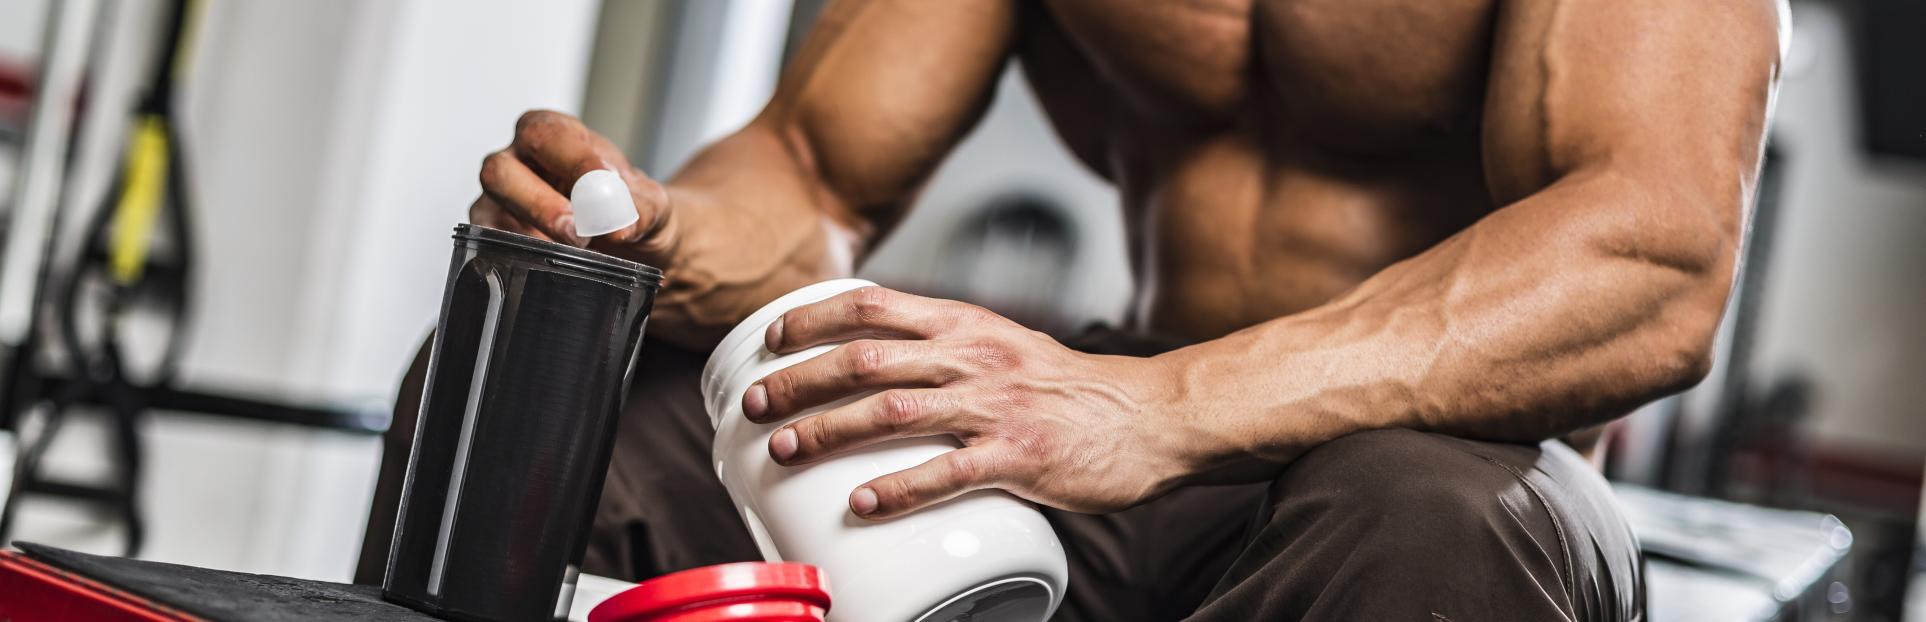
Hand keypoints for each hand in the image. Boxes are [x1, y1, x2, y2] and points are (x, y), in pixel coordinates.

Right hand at [472, 110, 675, 264]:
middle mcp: (516, 161)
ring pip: (488, 213)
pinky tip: (553, 266)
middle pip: (500, 171)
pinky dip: (520, 259)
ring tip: (574, 253)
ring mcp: (500, 201)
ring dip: (529, 237)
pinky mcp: (495, 235)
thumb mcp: (650, 202)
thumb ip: (640, 208)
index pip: (547, 135)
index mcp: (552, 133)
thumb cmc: (630, 205)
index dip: (572, 160)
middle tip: (578, 232)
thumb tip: (620, 226)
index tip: (604, 183)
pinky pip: (492, 248)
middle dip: (539, 204)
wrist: (630, 236)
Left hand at [742, 286, 1203, 518]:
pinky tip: (861, 504)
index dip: (812, 319)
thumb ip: (947, 350)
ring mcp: (996, 406)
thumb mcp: (1004, 346)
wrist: (1150, 416)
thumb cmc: (1071, 389)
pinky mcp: (1020, 457)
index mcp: (967, 324)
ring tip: (784, 452)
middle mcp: (974, 356)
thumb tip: (876, 367)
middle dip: (800, 381)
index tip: (770, 341)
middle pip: (867, 358)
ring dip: (829, 431)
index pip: (873, 304)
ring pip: (893, 411)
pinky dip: (897, 489)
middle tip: (756, 405)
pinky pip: (947, 473)